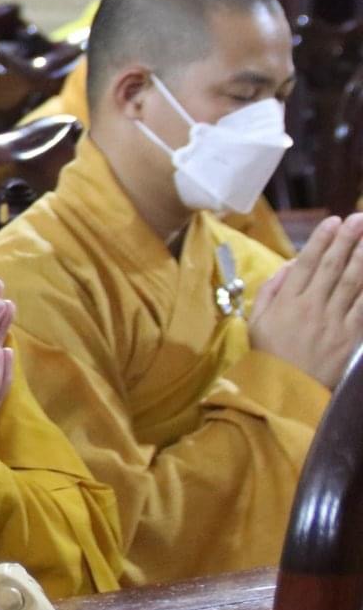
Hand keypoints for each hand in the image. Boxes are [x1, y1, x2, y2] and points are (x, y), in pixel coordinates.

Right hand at [249, 213, 362, 388]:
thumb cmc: (270, 354)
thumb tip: (292, 265)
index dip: (321, 241)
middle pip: (333, 268)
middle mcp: (312, 308)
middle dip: (347, 241)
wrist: (285, 390)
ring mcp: (334, 322)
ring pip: (353, 283)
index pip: (307, 264)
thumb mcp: (257, 320)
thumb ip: (272, 289)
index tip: (333, 221)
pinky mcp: (351, 337)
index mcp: (288, 303)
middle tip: (359, 219)